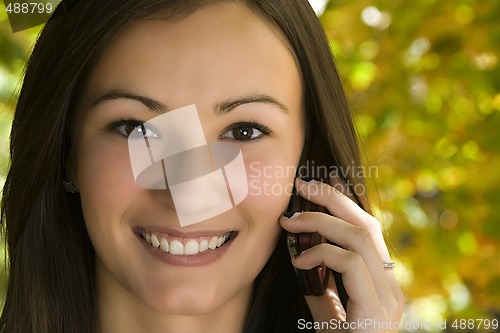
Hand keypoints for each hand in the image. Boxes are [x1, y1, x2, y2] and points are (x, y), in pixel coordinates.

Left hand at [280, 178, 404, 331]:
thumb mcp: (326, 315)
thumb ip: (320, 289)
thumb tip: (301, 258)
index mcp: (381, 284)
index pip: (367, 231)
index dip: (345, 202)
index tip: (321, 182)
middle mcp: (391, 286)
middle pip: (367, 224)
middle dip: (334, 198)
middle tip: (302, 183)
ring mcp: (388, 297)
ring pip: (361, 237)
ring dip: (321, 221)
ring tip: (289, 220)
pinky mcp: (378, 309)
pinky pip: (350, 264)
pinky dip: (321, 254)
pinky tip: (299, 259)